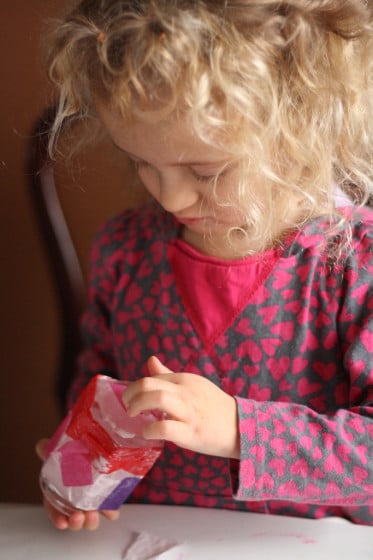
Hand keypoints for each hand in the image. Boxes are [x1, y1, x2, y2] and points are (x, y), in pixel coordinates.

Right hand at [35, 438, 119, 529]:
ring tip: (93, 514)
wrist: (89, 449)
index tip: (62, 522)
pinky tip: (111, 510)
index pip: (55, 511)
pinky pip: (109, 509)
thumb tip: (41, 446)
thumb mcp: (58, 452)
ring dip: (91, 521)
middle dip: (76, 522)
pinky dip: (110, 511)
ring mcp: (91, 502)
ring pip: (90, 519)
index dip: (58, 518)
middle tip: (78, 517)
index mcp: (59, 494)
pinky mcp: (106, 498)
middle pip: (74, 519)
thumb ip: (48, 450)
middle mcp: (75, 502)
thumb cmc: (70, 456)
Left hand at [122, 356, 239, 458]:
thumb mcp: (192, 385)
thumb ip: (169, 375)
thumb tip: (151, 360)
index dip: (135, 387)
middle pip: (149, 384)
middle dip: (131, 394)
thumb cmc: (213, 406)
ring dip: (138, 406)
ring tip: (134, 416)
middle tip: (127, 406)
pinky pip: (166, 428)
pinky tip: (147, 433)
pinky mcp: (191, 432)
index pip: (152, 377)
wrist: (240, 426)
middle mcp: (185, 392)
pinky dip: (151, 430)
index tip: (132, 398)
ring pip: (157, 399)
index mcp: (185, 380)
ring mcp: (188, 412)